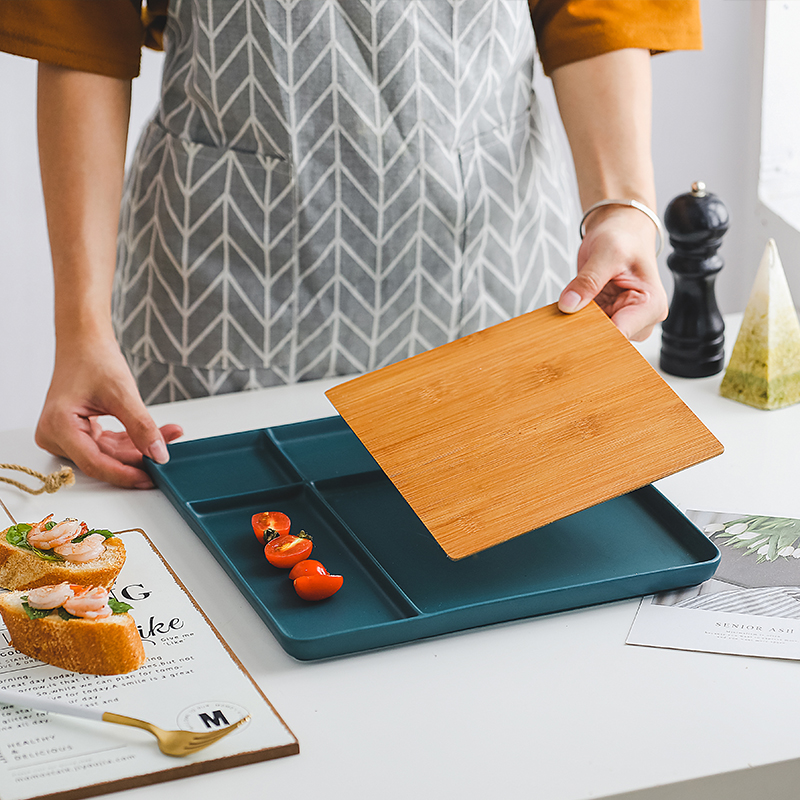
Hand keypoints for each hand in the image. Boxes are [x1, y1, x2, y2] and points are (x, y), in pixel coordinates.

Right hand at [35, 334, 182, 488]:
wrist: (84, 343)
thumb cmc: (94, 359)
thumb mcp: (122, 393)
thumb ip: (141, 427)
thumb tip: (158, 455)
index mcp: (58, 426)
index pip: (94, 463)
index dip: (125, 474)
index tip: (151, 478)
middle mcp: (54, 435)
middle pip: (102, 460)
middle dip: (137, 457)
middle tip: (167, 454)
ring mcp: (64, 436)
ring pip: (107, 454)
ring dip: (138, 448)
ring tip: (167, 435)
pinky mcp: (76, 433)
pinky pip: (106, 445)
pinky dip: (130, 441)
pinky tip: (154, 435)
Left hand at [557, 205, 667, 340]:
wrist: (621, 231)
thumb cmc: (623, 237)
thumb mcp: (606, 253)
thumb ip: (588, 281)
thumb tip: (568, 305)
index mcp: (651, 306)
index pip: (621, 333)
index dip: (594, 335)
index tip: (570, 333)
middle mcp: (641, 319)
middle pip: (608, 339)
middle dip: (584, 332)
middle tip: (562, 320)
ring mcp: (624, 320)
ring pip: (596, 336)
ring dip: (578, 327)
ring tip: (565, 310)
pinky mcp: (608, 317)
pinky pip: (588, 327)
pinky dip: (575, 321)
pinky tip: (566, 311)